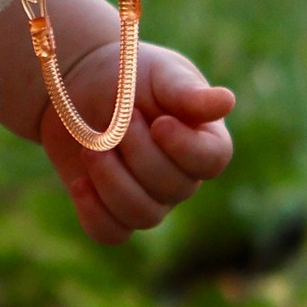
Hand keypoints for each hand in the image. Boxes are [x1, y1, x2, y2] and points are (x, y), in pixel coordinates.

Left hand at [38, 37, 233, 244]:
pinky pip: (111, 233)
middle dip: (139, 153)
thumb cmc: (128, 73)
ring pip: (143, 216)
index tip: (158, 122)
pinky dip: (94, 212)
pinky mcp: (112, 211)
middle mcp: (182, 176)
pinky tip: (79, 183)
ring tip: (92, 149)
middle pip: (174, 188)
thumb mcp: (159, 73)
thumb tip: (227, 102)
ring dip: (113, 181)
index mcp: (203, 139)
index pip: (212, 160)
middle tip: (118, 120)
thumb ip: (187, 92)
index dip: (185, 148)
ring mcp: (149, 198)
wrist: (79, 84)